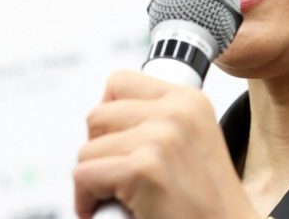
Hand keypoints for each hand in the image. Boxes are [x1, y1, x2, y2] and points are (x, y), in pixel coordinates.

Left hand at [74, 71, 259, 218]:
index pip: (119, 82)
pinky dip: (87, 201)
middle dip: (99, 150)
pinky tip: (113, 210)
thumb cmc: (204, 201)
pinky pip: (84, 176)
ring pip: (87, 150)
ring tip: (121, 197)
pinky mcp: (145, 168)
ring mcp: (162, 137)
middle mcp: (178, 110)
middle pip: (98, 115)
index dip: (109, 117)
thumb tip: (105, 118)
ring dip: (95, 179)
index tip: (120, 145)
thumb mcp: (192, 142)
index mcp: (189, 99)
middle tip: (120, 177)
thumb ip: (158, 121)